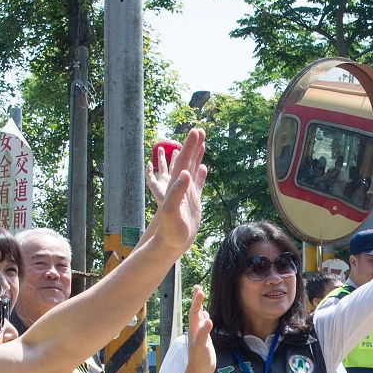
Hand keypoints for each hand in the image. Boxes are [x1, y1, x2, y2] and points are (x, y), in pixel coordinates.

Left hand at [141, 127, 206, 256]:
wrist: (170, 243)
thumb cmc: (169, 230)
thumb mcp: (171, 210)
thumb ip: (176, 192)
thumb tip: (185, 174)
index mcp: (175, 185)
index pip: (183, 161)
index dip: (189, 145)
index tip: (196, 131)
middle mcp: (180, 186)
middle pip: (186, 160)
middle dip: (192, 145)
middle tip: (199, 129)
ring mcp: (186, 193)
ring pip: (191, 169)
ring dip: (196, 155)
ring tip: (201, 142)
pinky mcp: (192, 202)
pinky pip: (196, 184)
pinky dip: (199, 174)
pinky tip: (203, 167)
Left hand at [181, 285, 216, 372]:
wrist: (199, 372)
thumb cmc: (200, 360)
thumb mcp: (202, 347)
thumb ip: (204, 333)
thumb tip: (208, 320)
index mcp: (194, 330)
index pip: (195, 312)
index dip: (197, 301)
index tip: (200, 290)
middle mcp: (196, 329)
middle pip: (195, 311)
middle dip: (197, 299)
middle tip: (197, 287)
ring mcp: (200, 333)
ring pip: (199, 316)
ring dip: (200, 305)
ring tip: (200, 295)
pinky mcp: (205, 338)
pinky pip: (204, 324)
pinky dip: (205, 316)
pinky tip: (206, 314)